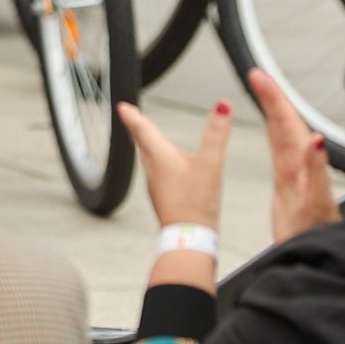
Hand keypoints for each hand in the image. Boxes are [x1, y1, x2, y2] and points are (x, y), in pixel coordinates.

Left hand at [117, 100, 229, 229]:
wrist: (189, 239)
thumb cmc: (196, 202)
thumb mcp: (210, 163)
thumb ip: (217, 133)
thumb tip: (222, 104)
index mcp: (159, 156)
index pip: (142, 129)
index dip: (133, 116)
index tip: (122, 107)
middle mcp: (153, 169)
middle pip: (142, 143)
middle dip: (138, 128)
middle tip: (131, 116)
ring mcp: (156, 186)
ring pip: (149, 159)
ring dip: (147, 145)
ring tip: (147, 138)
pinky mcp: (164, 198)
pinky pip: (157, 174)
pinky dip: (158, 162)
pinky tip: (168, 168)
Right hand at [249, 69, 340, 243]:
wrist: (321, 259)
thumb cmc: (321, 237)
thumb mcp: (316, 205)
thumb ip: (316, 171)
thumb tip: (315, 139)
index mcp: (305, 165)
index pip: (288, 122)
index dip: (274, 98)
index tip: (260, 77)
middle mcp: (301, 165)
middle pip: (284, 122)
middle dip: (271, 96)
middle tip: (256, 74)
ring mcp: (296, 174)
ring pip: (282, 133)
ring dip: (272, 110)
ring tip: (261, 89)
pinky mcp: (290, 187)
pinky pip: (279, 151)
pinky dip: (274, 135)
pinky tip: (272, 130)